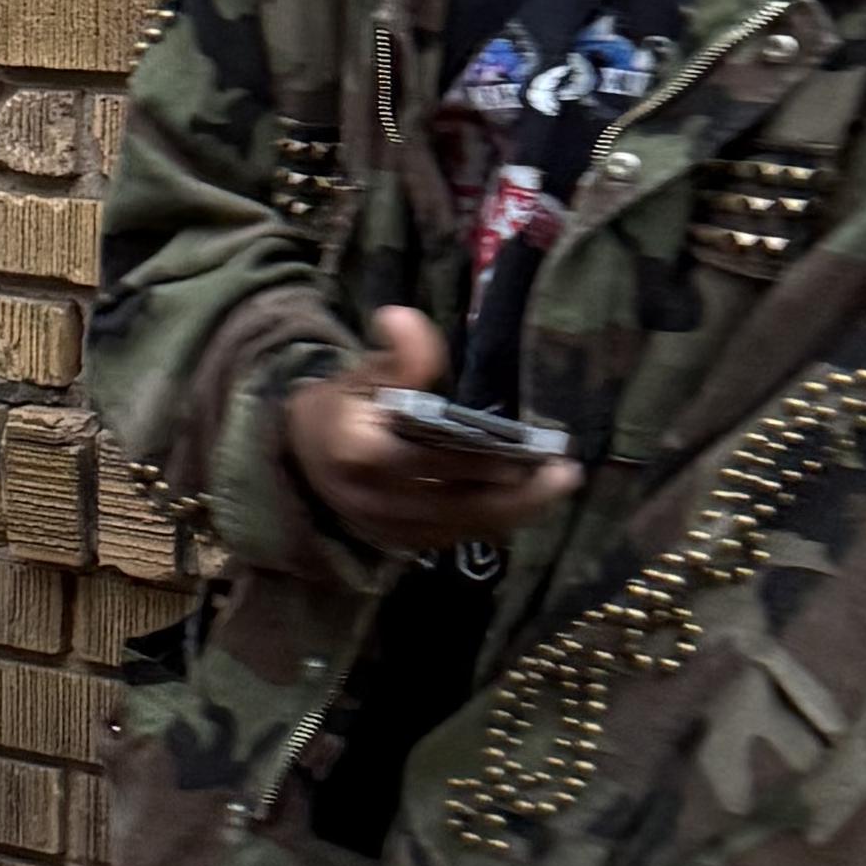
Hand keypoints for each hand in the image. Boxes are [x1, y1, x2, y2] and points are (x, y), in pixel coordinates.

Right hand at [283, 307, 581, 559]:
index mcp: (361, 453)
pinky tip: (525, 501)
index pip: (435, 460)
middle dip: (520, 491)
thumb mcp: (359, 373)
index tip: (532, 445)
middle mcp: (376, 501)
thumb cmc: (340, 408)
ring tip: (557, 486)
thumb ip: (395, 355)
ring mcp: (389, 529)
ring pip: (466, 527)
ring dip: (517, 510)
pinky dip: (493, 520)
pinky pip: (457, 536)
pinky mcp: (401, 545)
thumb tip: (407, 320)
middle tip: (567, 472)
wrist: (298, 459)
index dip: (487, 457)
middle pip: (462, 504)